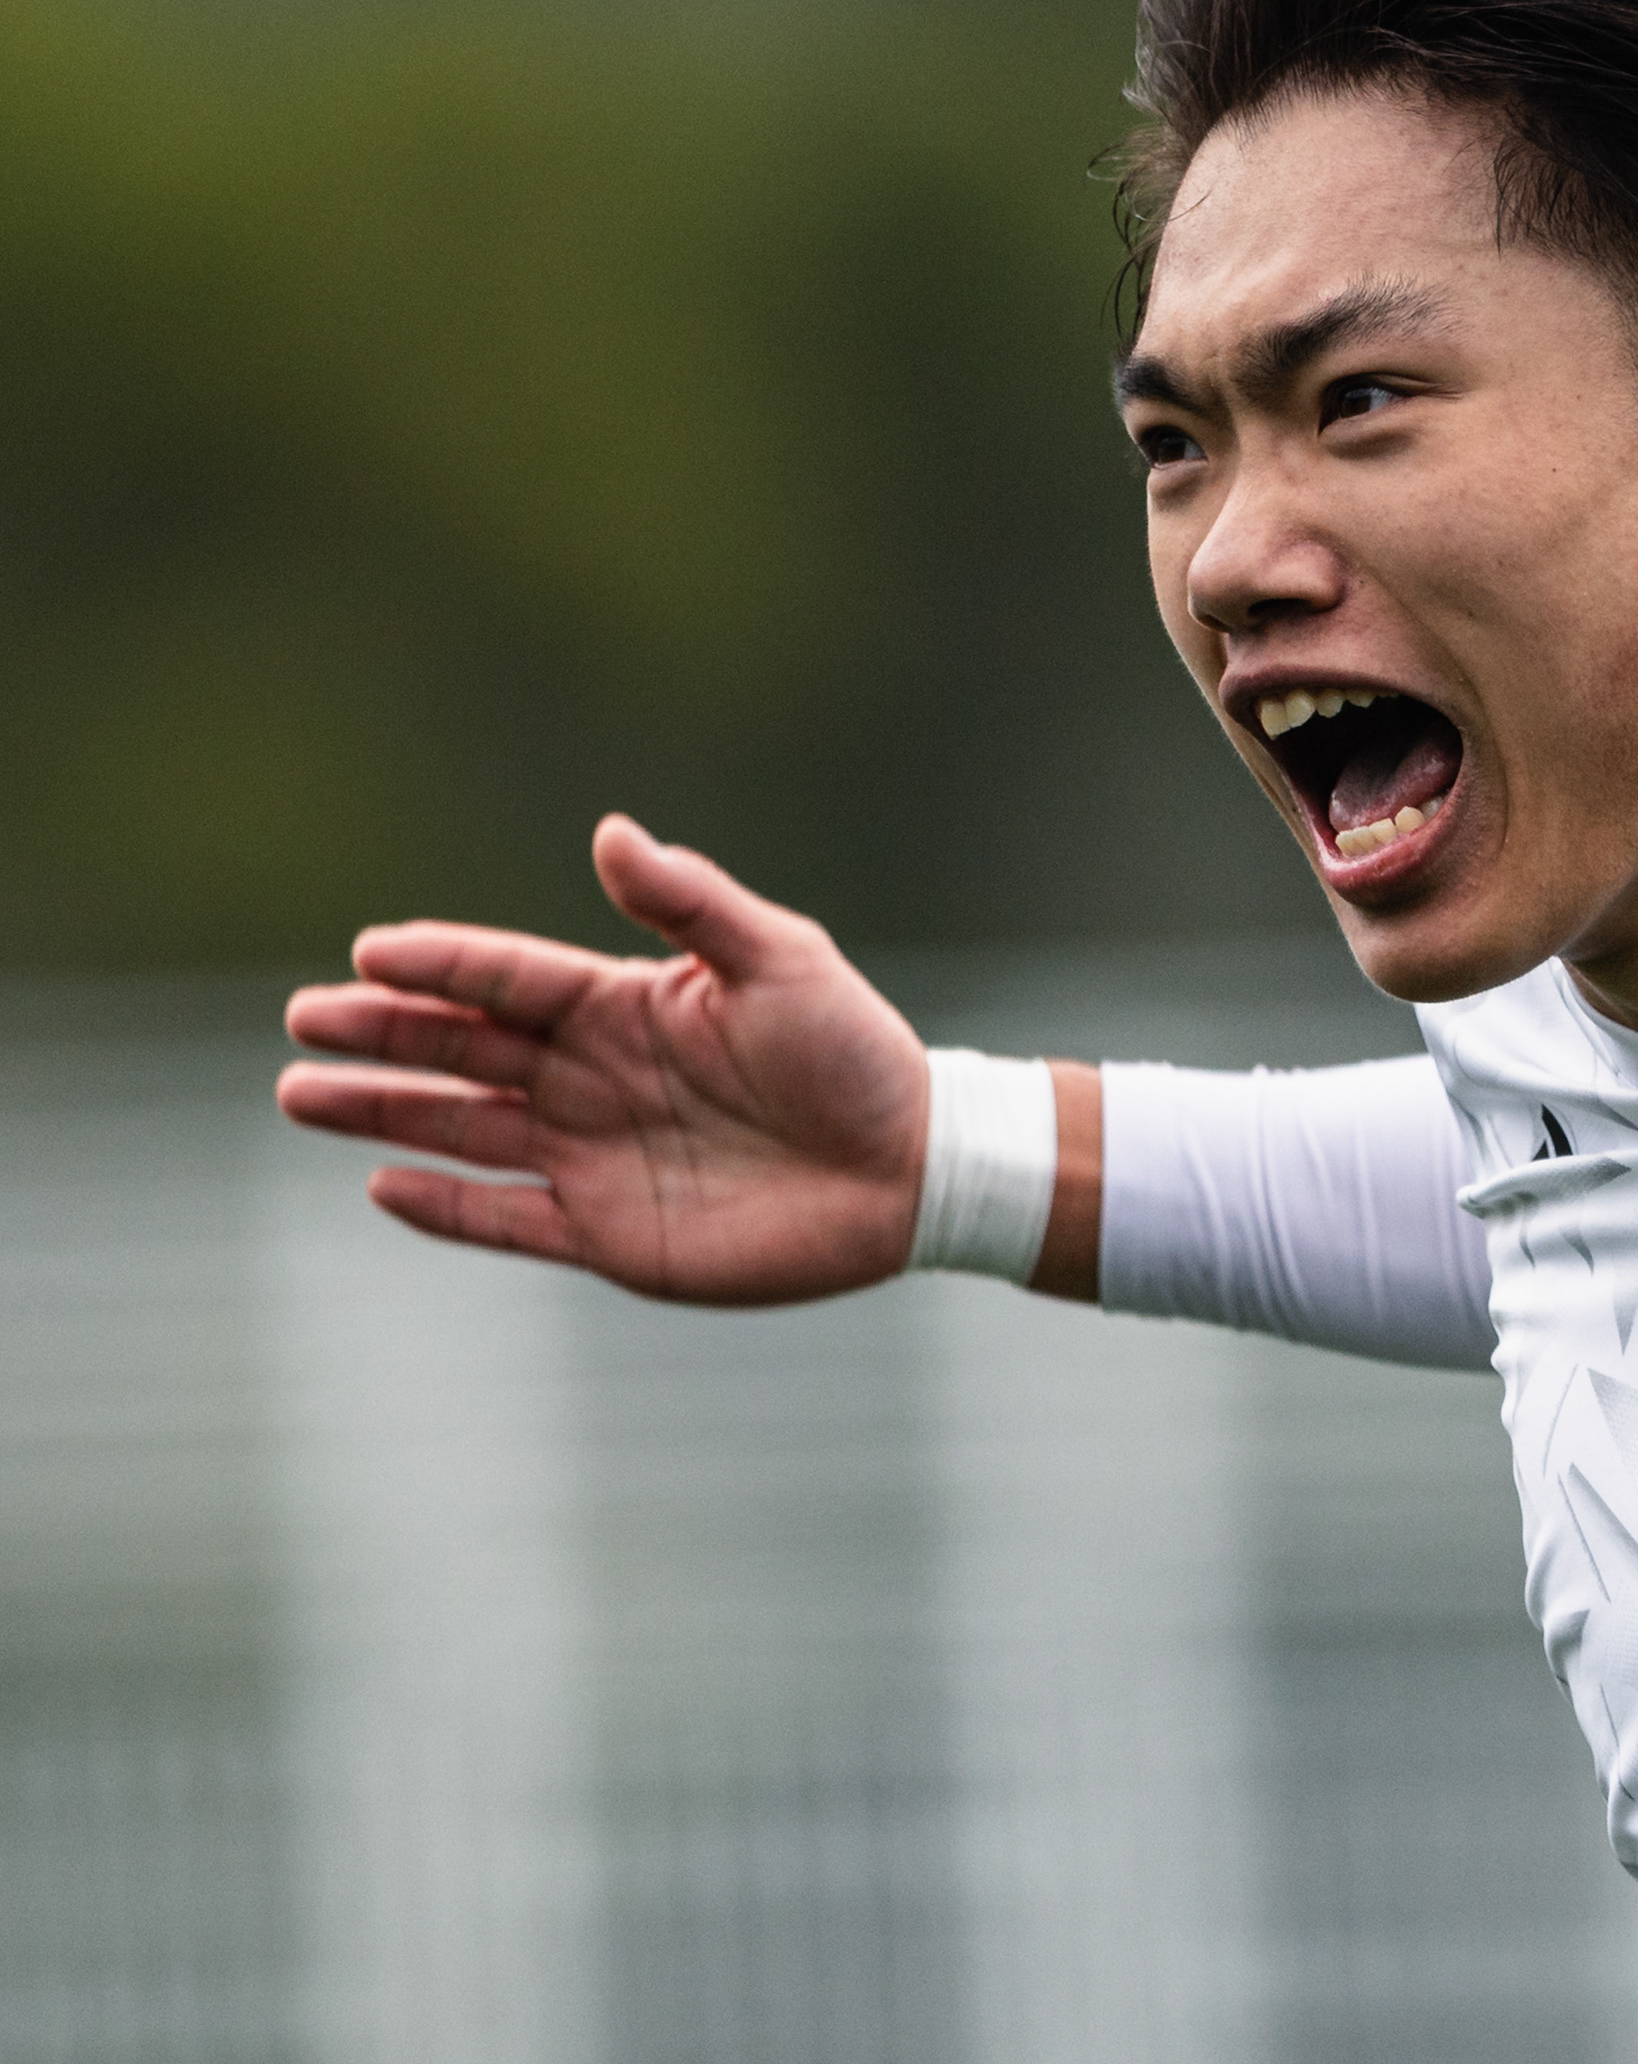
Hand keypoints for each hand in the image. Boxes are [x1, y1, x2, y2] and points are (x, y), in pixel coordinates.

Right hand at [276, 815, 929, 1303]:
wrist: (910, 1168)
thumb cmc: (856, 1053)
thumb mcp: (783, 960)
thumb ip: (692, 904)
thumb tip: (611, 831)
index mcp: (629, 1005)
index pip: (513, 979)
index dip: (444, 963)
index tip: (371, 949)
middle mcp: (597, 1077)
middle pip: (465, 1050)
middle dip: (385, 1033)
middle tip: (304, 1018)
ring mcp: (596, 1155)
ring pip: (464, 1129)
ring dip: (385, 1113)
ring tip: (301, 1093)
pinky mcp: (610, 1232)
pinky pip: (508, 1219)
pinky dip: (445, 1207)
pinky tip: (381, 1184)